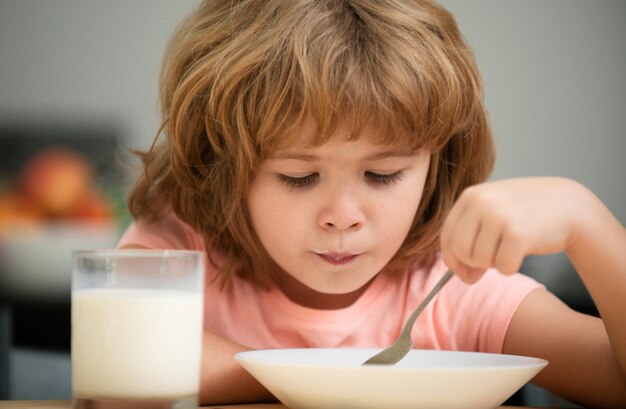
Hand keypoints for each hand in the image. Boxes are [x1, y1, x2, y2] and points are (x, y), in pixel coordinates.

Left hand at [440, 177, 588, 282]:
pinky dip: (511, 267)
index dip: (453, 259)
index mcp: (471, 195)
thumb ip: (471, 234)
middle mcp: (482, 203)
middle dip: (474, 264)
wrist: (569, 204)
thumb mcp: (493, 210)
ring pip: (480, 260)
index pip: (447, 236)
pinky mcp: (517, 234)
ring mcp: (499, 217)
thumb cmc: (526, 212)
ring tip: (509, 248)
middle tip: (492, 260)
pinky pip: (502, 267)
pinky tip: (521, 253)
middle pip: (461, 251)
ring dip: (494, 263)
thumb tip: (461, 273)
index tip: (464, 271)